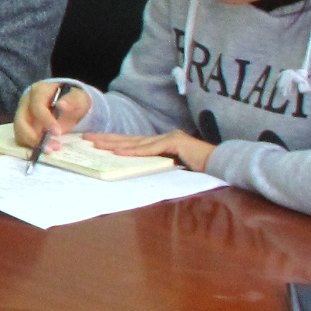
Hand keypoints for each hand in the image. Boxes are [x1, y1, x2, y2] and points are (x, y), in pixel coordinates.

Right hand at [11, 83, 90, 150]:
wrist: (68, 105)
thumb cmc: (72, 100)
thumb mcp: (78, 98)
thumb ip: (72, 100)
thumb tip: (60, 104)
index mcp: (38, 91)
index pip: (37, 106)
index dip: (45, 120)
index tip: (58, 133)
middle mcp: (26, 102)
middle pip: (21, 121)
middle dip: (33, 137)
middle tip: (49, 148)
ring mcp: (22, 115)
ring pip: (19, 132)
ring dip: (32, 144)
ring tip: (50, 150)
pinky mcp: (23, 127)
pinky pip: (21, 139)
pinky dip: (30, 147)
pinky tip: (44, 150)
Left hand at [86, 128, 216, 171]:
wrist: (222, 164)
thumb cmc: (200, 169)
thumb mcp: (172, 169)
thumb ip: (157, 167)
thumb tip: (134, 173)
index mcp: (160, 144)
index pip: (132, 142)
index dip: (113, 141)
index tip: (95, 142)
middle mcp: (162, 138)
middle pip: (129, 139)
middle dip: (107, 139)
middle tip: (87, 139)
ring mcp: (169, 138)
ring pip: (136, 142)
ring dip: (116, 144)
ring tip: (97, 145)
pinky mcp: (176, 143)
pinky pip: (151, 148)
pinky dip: (135, 151)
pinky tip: (120, 152)